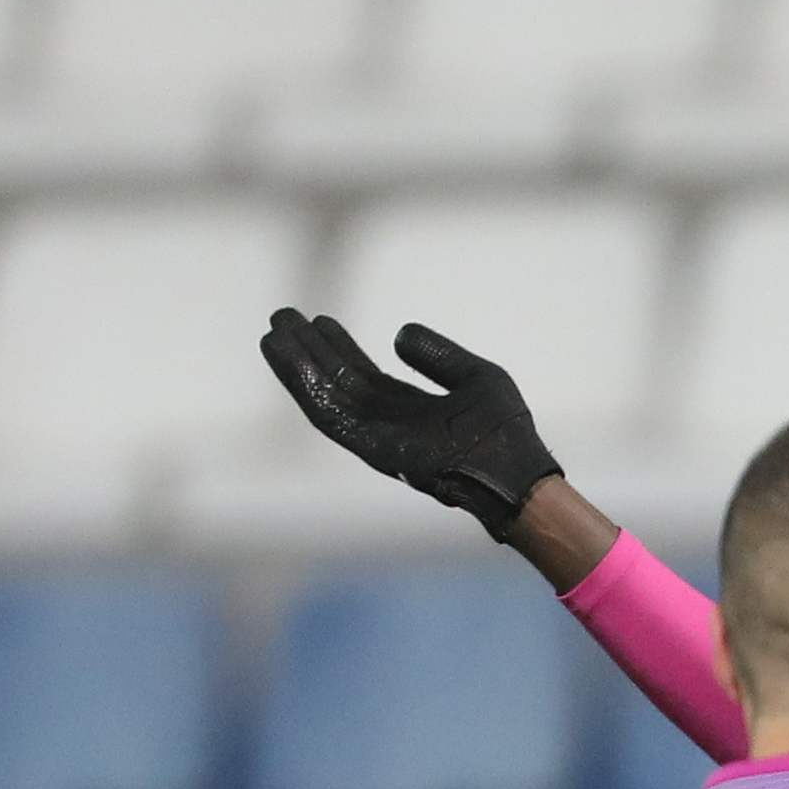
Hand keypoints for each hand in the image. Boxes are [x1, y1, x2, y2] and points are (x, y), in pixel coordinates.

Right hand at [261, 310, 559, 535]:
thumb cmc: (505, 430)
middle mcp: (386, 422)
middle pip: (337, 380)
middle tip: (283, 316)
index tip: (318, 320)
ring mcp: (375, 435)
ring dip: (296, 363)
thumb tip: (398, 334)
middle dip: (310, 350)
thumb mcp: (476, 376)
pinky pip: (326, 412)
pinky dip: (302, 384)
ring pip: (324, 393)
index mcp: (409, 408)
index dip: (339, 347)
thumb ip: (438, 356)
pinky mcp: (367, 446)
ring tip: (273, 331)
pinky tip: (283, 355)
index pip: (363, 375)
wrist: (514, 472)